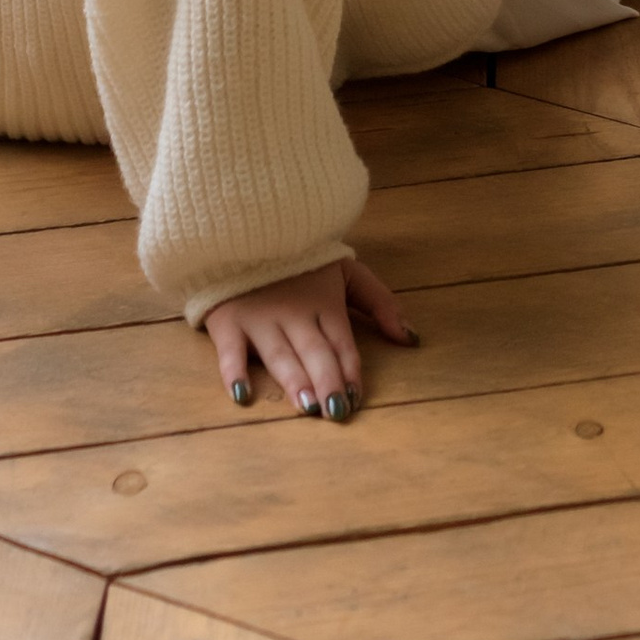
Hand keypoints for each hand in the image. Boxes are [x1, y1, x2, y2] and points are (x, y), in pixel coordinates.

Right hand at [204, 254, 415, 417]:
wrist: (249, 227)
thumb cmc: (301, 258)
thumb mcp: (347, 270)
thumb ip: (380, 303)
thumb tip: (412, 339)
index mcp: (326, 304)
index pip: (343, 343)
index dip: (351, 371)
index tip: (357, 400)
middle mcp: (295, 315)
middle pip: (315, 352)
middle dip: (328, 381)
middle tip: (337, 412)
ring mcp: (260, 320)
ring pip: (280, 354)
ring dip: (293, 379)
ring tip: (307, 406)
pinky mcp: (228, 322)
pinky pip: (229, 351)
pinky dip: (234, 371)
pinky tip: (242, 394)